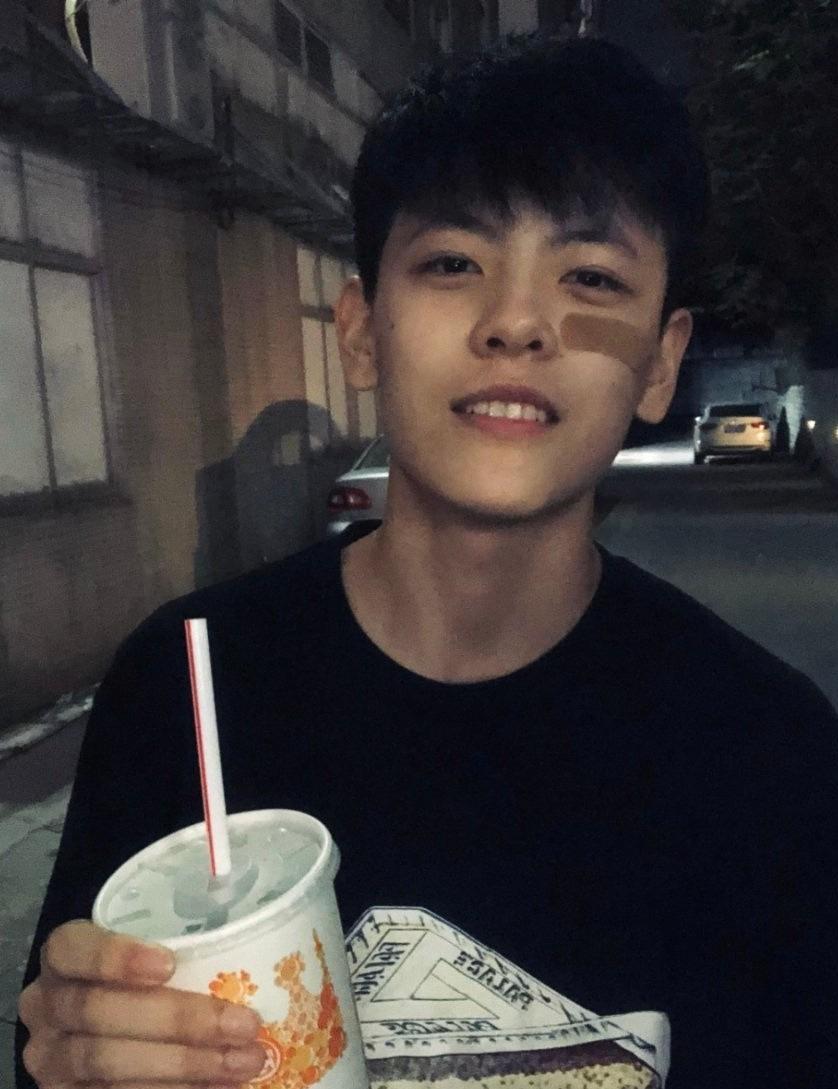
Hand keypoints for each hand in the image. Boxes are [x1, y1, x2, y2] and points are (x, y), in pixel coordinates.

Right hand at [19, 920, 264, 1086]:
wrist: (118, 1035)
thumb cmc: (153, 979)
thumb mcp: (157, 953)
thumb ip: (191, 946)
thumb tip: (281, 934)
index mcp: (65, 961)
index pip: (72, 948)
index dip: (114, 955)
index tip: (169, 962)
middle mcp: (47, 1010)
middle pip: (98, 1014)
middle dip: (177, 1021)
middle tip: (244, 1023)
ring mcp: (54, 1063)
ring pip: (108, 1067)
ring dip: (185, 1067)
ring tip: (246, 1061)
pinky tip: (218, 1088)